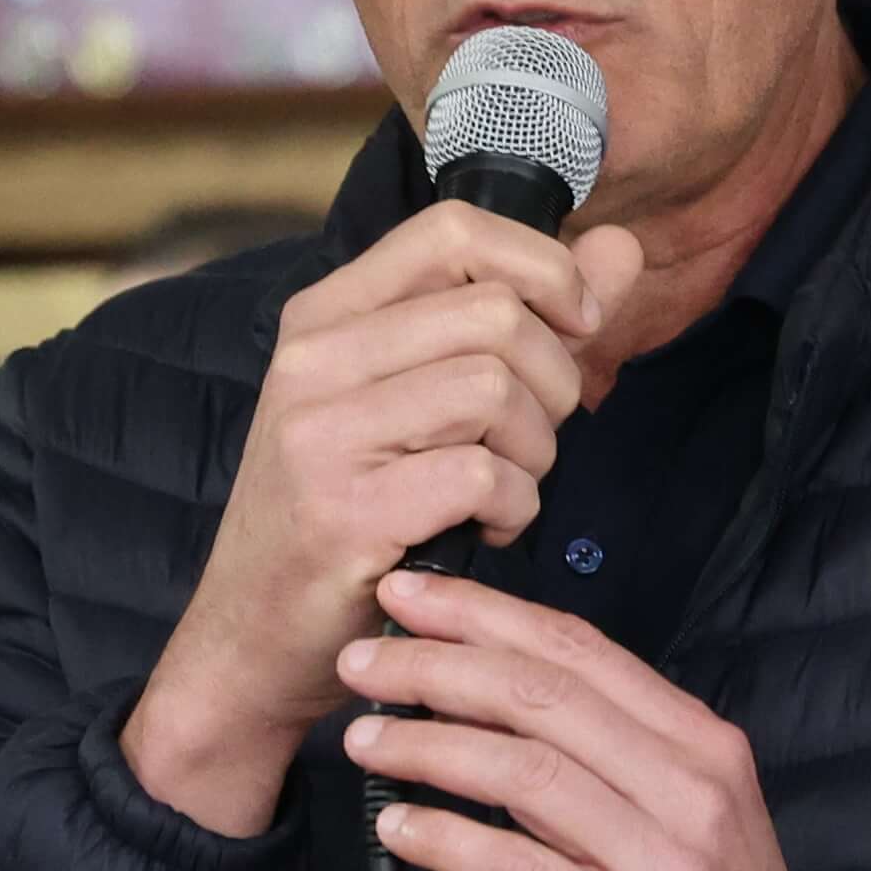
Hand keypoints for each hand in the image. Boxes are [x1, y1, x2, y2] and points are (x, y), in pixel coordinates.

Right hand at [123, 202, 642, 836]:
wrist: (250, 641)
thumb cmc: (348, 517)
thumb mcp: (421, 401)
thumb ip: (527, 320)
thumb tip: (621, 248)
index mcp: (325, 316)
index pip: (455, 229)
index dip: (544, 268)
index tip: (576, 326)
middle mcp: (312, 360)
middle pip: (498, 313)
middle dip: (555, 382)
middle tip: (530, 443)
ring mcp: (320, 434)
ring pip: (497, 388)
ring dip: (535, 453)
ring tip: (502, 492)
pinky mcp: (344, 510)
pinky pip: (485, 474)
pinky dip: (515, 510)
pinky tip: (484, 532)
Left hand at [337, 572, 864, 870]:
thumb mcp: (691, 825)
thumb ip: (613, 764)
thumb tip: (498, 706)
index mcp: (703, 750)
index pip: (581, 651)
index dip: (486, 614)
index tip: (411, 596)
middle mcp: (689, 793)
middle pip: (543, 696)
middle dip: (438, 666)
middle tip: (361, 662)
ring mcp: (661, 868)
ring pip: (523, 772)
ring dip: (427, 746)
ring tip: (365, 741)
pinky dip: (447, 841)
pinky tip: (399, 830)